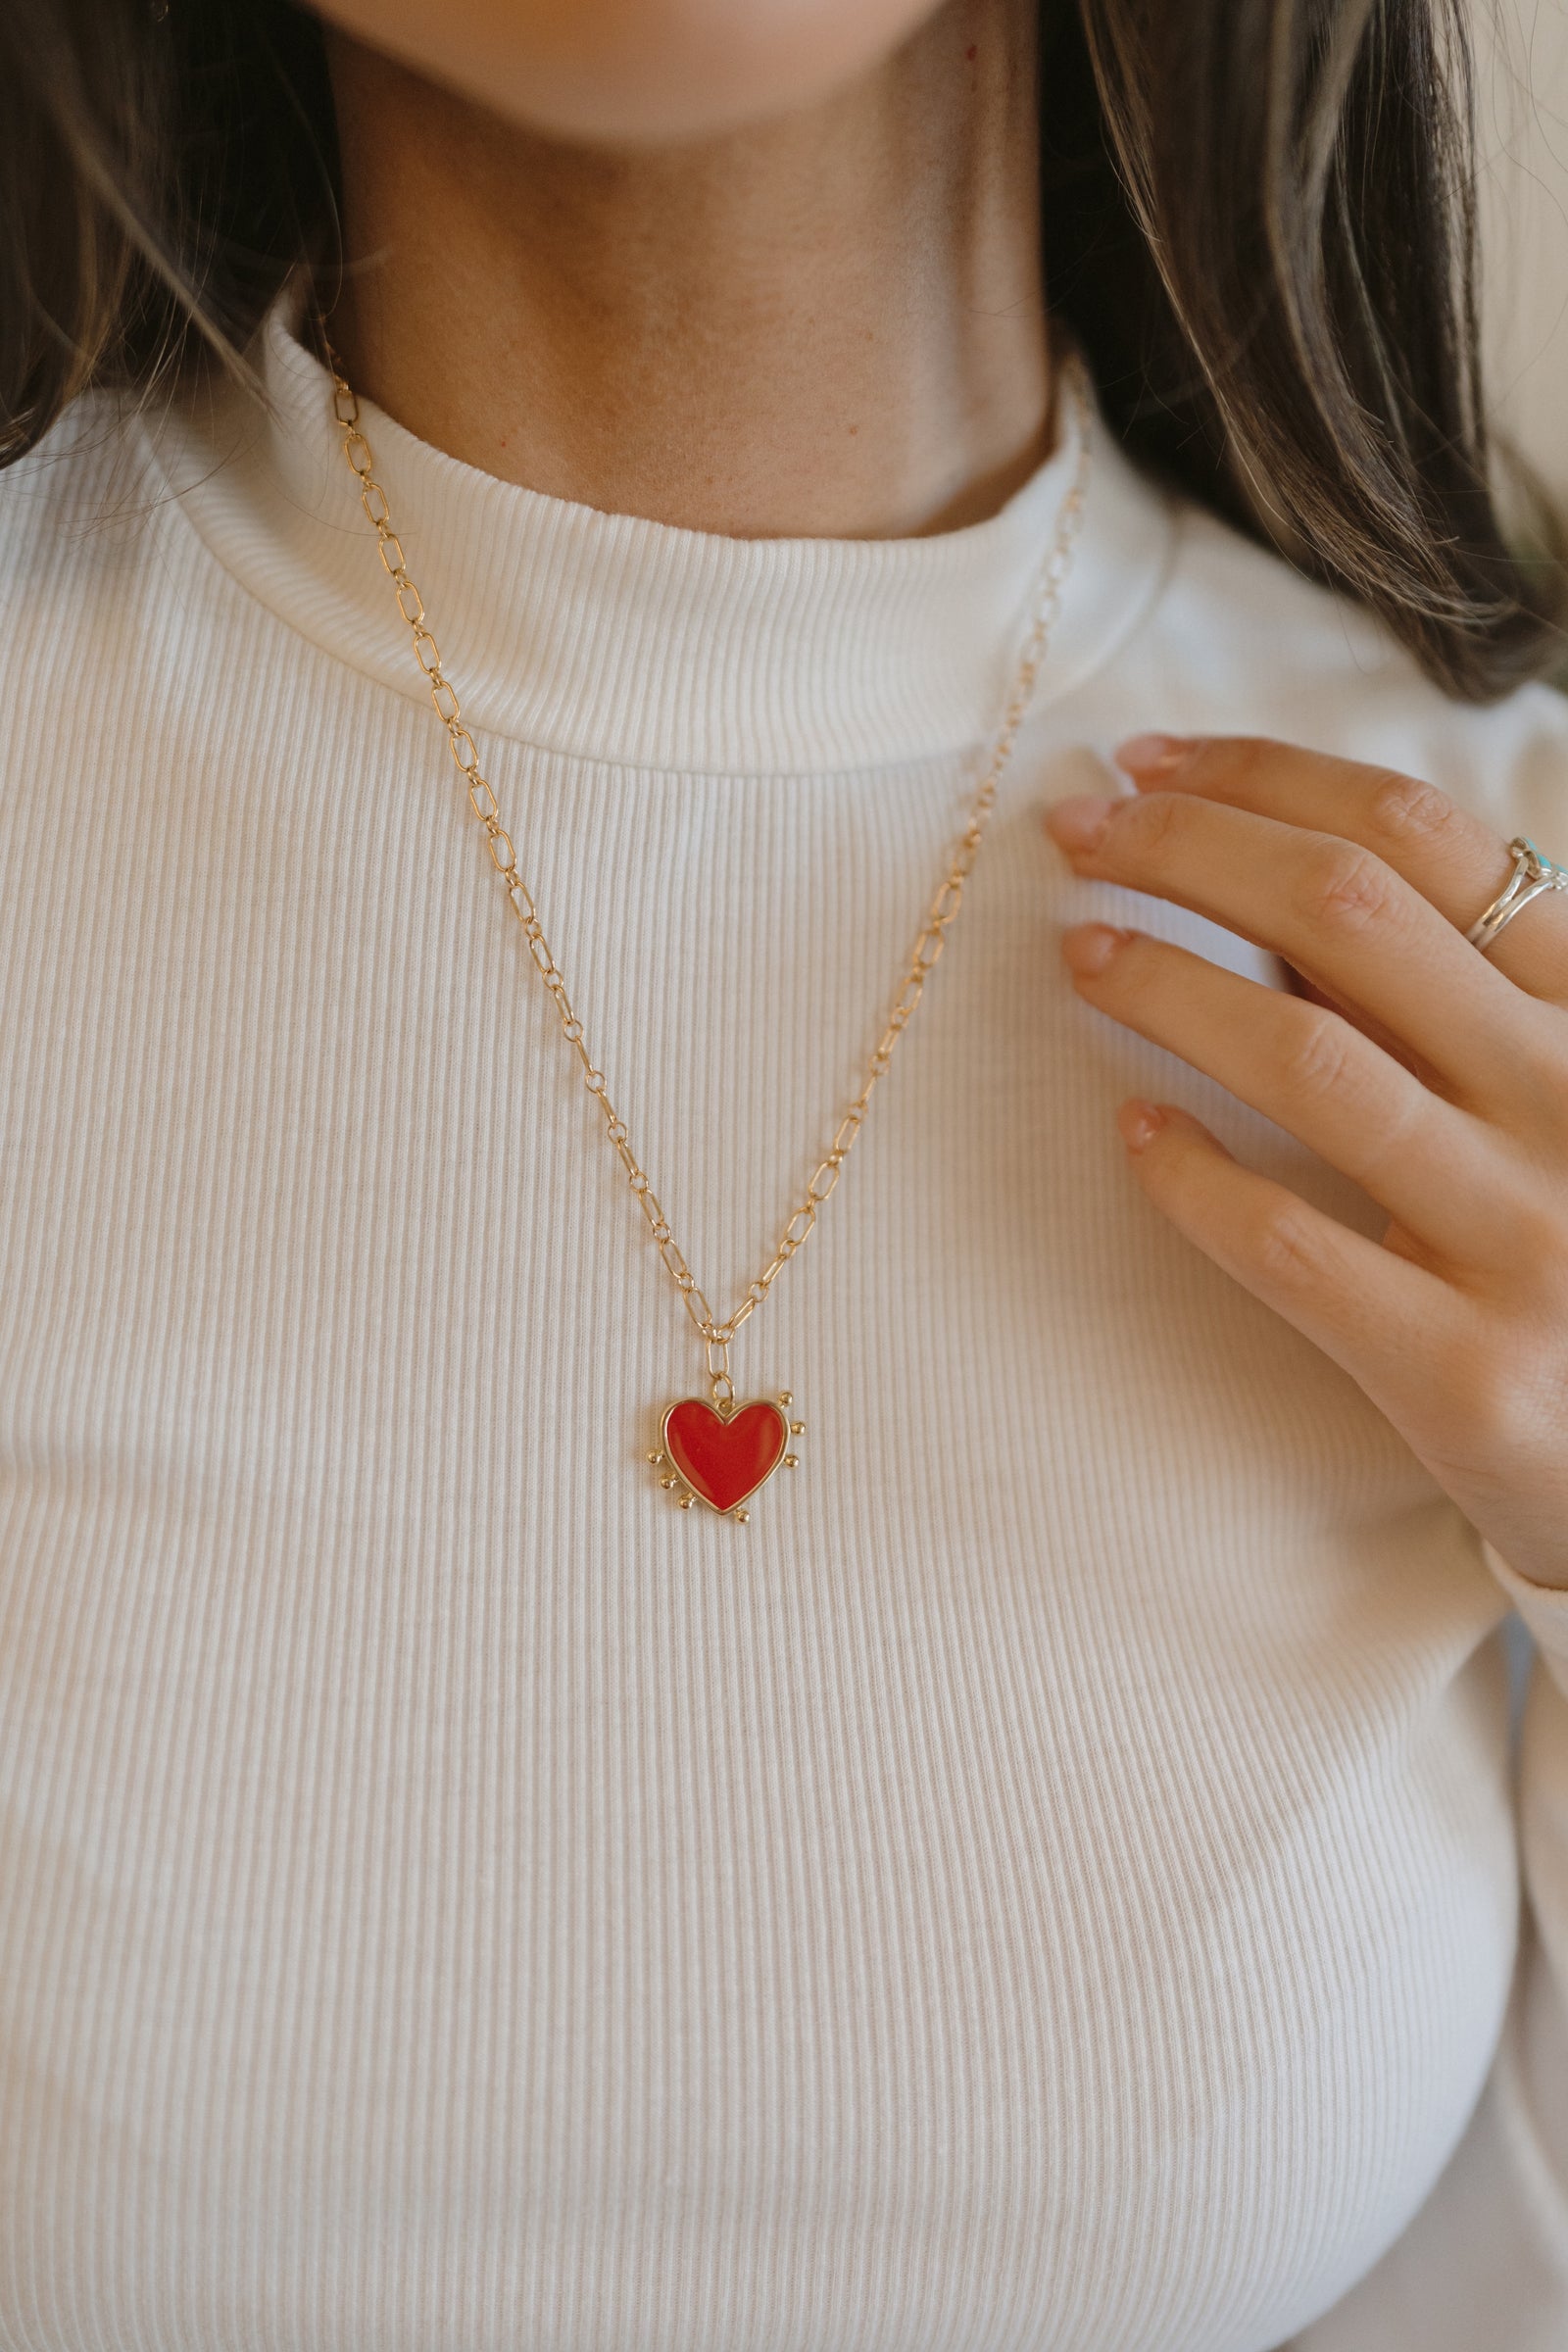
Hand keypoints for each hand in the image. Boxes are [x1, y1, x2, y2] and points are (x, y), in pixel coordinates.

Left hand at [1044, 735, 1567, 1590]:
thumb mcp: (1552, 1086)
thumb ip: (1440, 992)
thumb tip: (1252, 871)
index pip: (1421, 835)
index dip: (1264, 777)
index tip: (1147, 763)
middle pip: (1348, 912)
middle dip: (1189, 848)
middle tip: (1076, 834)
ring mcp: (1527, 1237)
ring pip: (1311, 1060)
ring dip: (1169, 986)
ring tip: (1081, 952)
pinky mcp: (1466, 1371)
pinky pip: (1289, 1246)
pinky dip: (1193, 1178)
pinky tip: (1133, 1136)